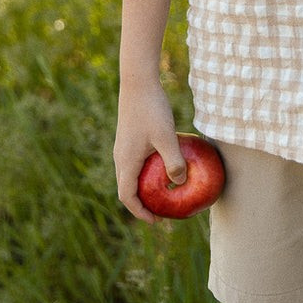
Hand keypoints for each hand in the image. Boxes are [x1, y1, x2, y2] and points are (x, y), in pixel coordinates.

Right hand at [113, 82, 187, 222]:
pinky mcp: (128, 137)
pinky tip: (163, 165)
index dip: (140, 211)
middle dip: (142, 203)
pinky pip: (134, 162)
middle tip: (162, 210)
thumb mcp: (166, 137)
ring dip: (143, 187)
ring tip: (163, 191)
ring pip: (130, 175)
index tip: (156, 220)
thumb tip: (181, 182)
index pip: (127, 196)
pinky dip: (145, 172)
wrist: (138, 82)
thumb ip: (174, 161)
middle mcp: (121, 156)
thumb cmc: (151, 109)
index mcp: (126, 161)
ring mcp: (123, 146)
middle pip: (127, 188)